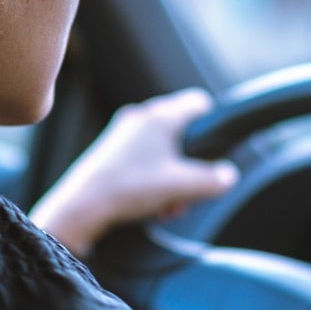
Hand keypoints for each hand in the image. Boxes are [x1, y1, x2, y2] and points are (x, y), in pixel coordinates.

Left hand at [29, 88, 238, 256]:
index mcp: (160, 116)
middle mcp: (141, 117)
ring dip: (172, 178)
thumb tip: (228, 175)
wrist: (82, 206)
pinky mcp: (111, 152)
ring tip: (169, 206)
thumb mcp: (182, 186)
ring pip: (162, 150)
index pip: (198, 102)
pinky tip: (152, 207)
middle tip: (189, 190)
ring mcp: (123, 134)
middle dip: (190, 165)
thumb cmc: (130, 188)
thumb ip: (213, 180)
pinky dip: (153, 180)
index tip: (215, 149)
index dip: (212, 124)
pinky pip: (144, 160)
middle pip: (181, 133)